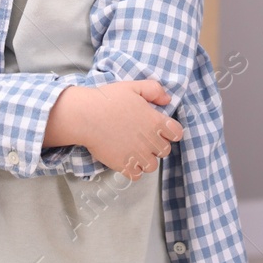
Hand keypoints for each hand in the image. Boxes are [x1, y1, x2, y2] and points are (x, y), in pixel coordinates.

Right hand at [64, 79, 182, 181]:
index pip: (177, 134)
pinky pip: (137, 175)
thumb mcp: (133, 87)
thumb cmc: (108, 99)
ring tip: (135, 150)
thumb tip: (167, 100)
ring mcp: (137, 155)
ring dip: (146, 159)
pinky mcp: (123, 166)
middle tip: (144, 138)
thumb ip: (154, 90)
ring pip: (152, 166)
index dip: (171, 131)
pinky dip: (134, 170)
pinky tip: (126, 159)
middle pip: (165, 151)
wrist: (85, 116)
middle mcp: (149, 141)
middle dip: (157, 145)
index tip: (161, 128)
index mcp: (155, 122)